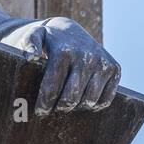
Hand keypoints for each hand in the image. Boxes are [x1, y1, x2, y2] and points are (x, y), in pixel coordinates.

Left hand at [0, 17, 120, 115]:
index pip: (52, 89)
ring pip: (89, 101)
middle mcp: (86, 57)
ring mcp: (103, 63)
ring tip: (67, 102)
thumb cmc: (48, 40)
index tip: (40, 111)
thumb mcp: (34, 36)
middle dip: (60, 108)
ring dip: (77, 107)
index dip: (44, 105)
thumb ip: (28, 44)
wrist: (70, 31)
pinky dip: (94, 105)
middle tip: (54, 108)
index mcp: (65, 52)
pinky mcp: (115, 69)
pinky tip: (83, 99)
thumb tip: (30, 57)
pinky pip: (106, 99)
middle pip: (71, 98)